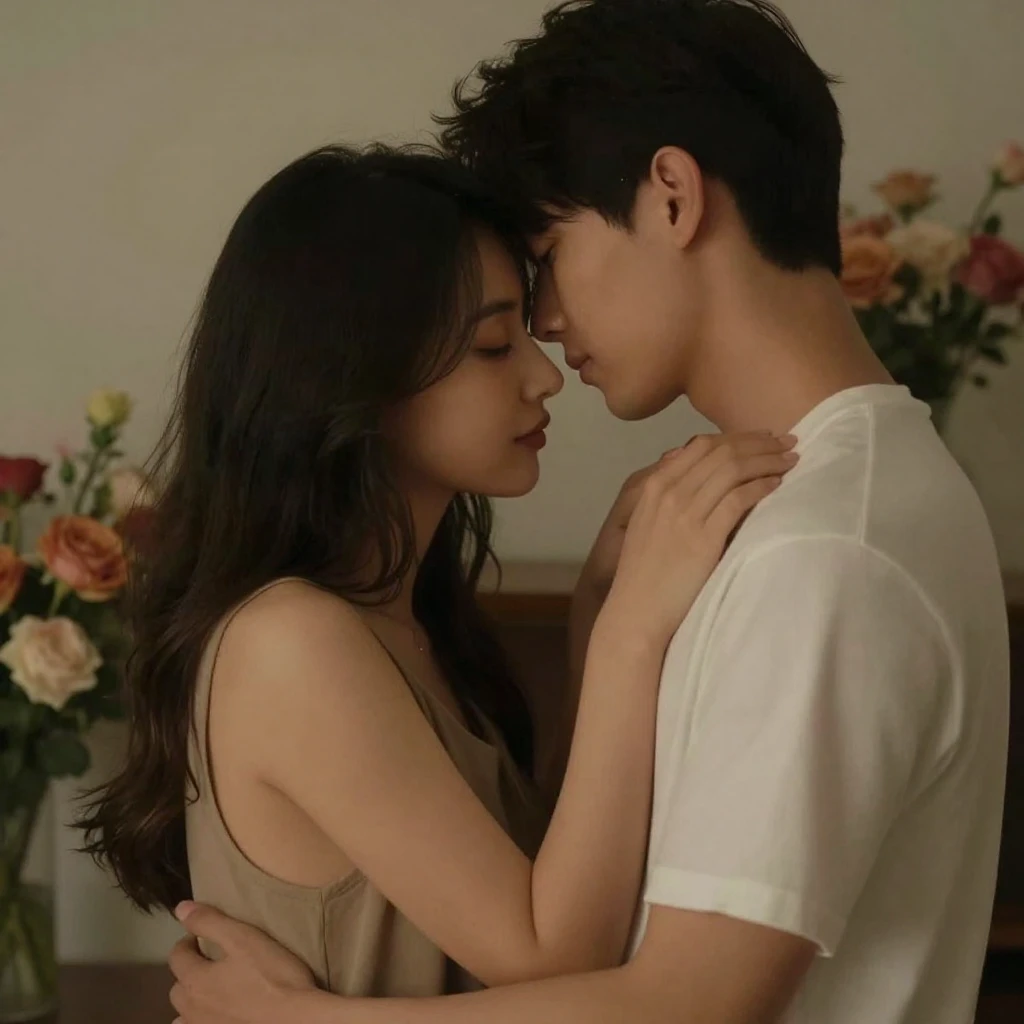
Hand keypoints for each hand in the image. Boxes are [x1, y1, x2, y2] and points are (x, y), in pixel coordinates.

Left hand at [168, 901, 315, 1023]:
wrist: (295, 1018)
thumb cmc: (272, 976)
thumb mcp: (244, 939)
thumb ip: (211, 922)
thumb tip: (181, 908)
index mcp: (196, 980)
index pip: (178, 956)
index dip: (188, 941)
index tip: (203, 935)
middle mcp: (192, 1008)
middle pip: (178, 986)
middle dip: (189, 970)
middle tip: (211, 960)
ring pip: (184, 1013)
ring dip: (192, 999)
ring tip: (211, 990)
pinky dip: (198, 1020)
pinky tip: (215, 1015)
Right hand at [597, 432, 797, 648]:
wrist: (637, 608)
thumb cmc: (643, 571)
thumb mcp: (646, 522)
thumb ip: (669, 495)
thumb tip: (695, 473)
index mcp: (655, 486)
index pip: (702, 446)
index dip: (737, 437)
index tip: (761, 438)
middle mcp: (670, 492)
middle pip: (722, 452)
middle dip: (759, 442)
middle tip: (786, 441)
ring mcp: (686, 513)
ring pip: (734, 469)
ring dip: (768, 460)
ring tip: (790, 459)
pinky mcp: (704, 537)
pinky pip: (739, 499)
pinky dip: (762, 486)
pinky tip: (777, 485)